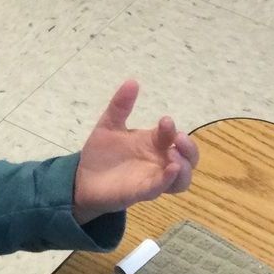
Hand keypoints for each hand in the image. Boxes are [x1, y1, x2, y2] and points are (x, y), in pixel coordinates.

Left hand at [73, 80, 197, 223]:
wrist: (82, 179)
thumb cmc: (100, 154)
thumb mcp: (109, 125)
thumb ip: (120, 106)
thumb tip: (132, 81)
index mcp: (153, 143)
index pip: (172, 135)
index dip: (172, 128)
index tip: (164, 121)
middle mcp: (158, 161)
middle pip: (188, 158)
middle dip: (190, 148)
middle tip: (178, 139)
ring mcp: (153, 178)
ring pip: (183, 178)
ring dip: (185, 167)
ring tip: (174, 157)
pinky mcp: (143, 192)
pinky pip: (162, 188)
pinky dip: (169, 180)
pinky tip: (171, 169)